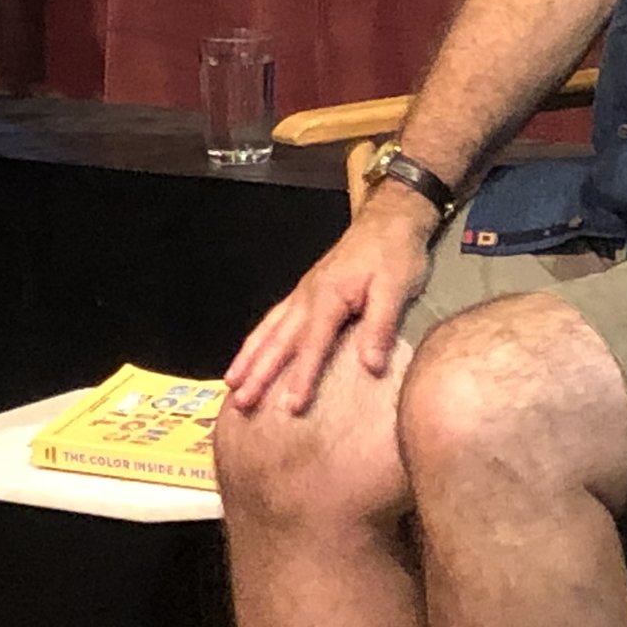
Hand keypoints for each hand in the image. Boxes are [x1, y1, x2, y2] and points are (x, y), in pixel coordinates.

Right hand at [224, 193, 435, 415]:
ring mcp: (303, 293)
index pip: (312, 344)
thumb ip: (381, 326)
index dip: (301, 377)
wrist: (390, 218)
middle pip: (279, 341)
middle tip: (240, 403)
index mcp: (329, 297)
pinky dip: (257, 340)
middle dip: (259, 373)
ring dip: (249, 358)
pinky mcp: (305, 292)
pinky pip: (273, 320)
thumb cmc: (396, 254)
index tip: (289, 408)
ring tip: (231, 385)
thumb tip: (371, 368)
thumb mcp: (396, 287)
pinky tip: (249, 354)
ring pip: (269, 330)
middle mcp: (307, 296)